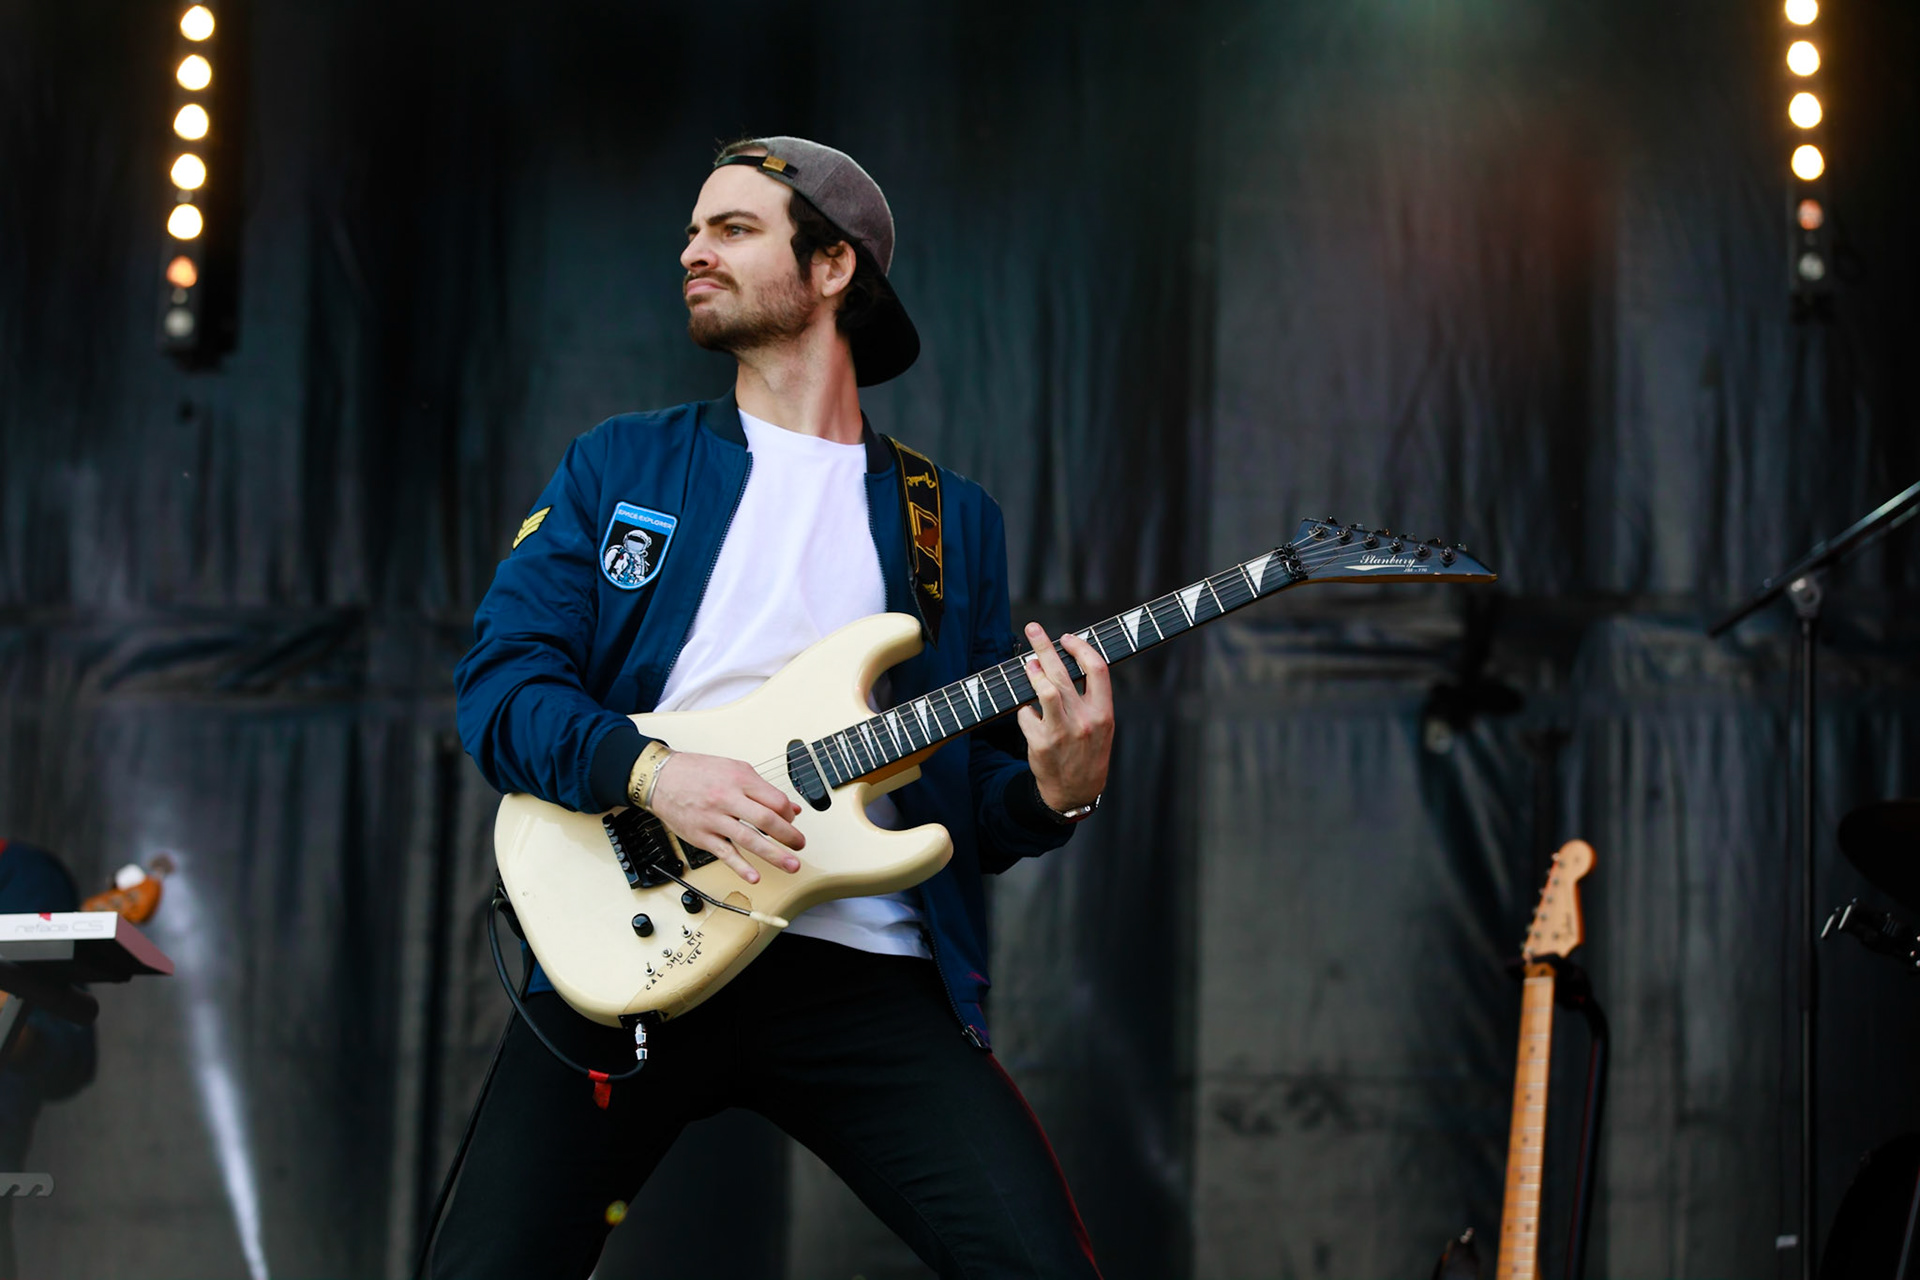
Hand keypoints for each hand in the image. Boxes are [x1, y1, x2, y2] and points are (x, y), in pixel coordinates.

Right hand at [645, 751, 805, 883]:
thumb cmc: (698, 772)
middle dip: (788, 836)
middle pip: (766, 820)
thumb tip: (791, 808)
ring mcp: (714, 819)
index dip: (789, 814)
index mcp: (740, 780)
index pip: (775, 800)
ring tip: (791, 865)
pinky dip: (741, 867)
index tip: (793, 822)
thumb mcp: (735, 770)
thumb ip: (763, 790)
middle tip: (800, 845)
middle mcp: (728, 799)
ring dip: (773, 855)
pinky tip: (754, 876)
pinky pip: (725, 854)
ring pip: (749, 840)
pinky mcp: (702, 836)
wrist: (661, 778)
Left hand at [1016, 622, 1113, 811]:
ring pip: (1044, 690)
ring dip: (1033, 672)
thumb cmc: (1088, 752)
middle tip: (1032, 629)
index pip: (1097, 669)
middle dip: (1044, 646)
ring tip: (1029, 663)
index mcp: (1104, 713)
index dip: (1080, 648)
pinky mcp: (1041, 743)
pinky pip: (1027, 715)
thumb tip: (1065, 661)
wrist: (1076, 792)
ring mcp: (1062, 732)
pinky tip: (1029, 712)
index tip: (1066, 637)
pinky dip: (1025, 709)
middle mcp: (1085, 721)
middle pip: (1063, 673)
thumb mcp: (1102, 726)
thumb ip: (1089, 697)